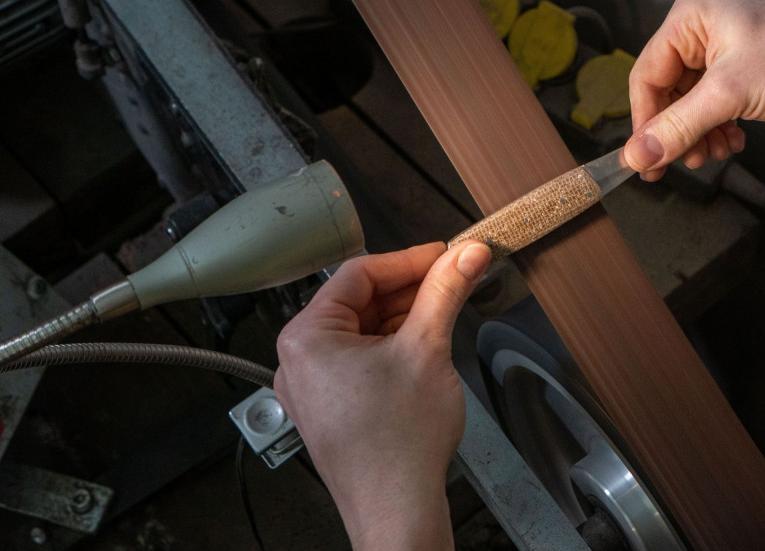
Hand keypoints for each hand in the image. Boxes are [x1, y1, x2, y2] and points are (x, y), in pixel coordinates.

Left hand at [274, 241, 491, 549]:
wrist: (397, 510)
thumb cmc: (398, 446)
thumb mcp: (427, 348)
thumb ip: (445, 292)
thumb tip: (465, 255)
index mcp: (305, 337)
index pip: (358, 274)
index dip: (409, 259)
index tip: (447, 254)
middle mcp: (299, 361)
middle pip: (359, 301)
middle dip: (411, 290)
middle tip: (455, 278)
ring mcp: (313, 387)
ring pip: (363, 331)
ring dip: (405, 318)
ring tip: (447, 312)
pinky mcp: (331, 408)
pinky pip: (361, 360)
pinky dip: (393, 347)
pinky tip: (427, 346)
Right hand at [625, 0, 764, 178]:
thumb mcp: (730, 94)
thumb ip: (679, 127)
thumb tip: (634, 159)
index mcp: (689, 18)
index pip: (646, 77)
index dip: (645, 124)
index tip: (649, 165)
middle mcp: (704, 26)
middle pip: (670, 91)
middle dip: (681, 131)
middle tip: (697, 162)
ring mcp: (730, 44)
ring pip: (696, 99)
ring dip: (703, 132)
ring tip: (722, 153)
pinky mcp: (753, 63)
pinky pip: (721, 99)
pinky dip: (723, 124)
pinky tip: (738, 139)